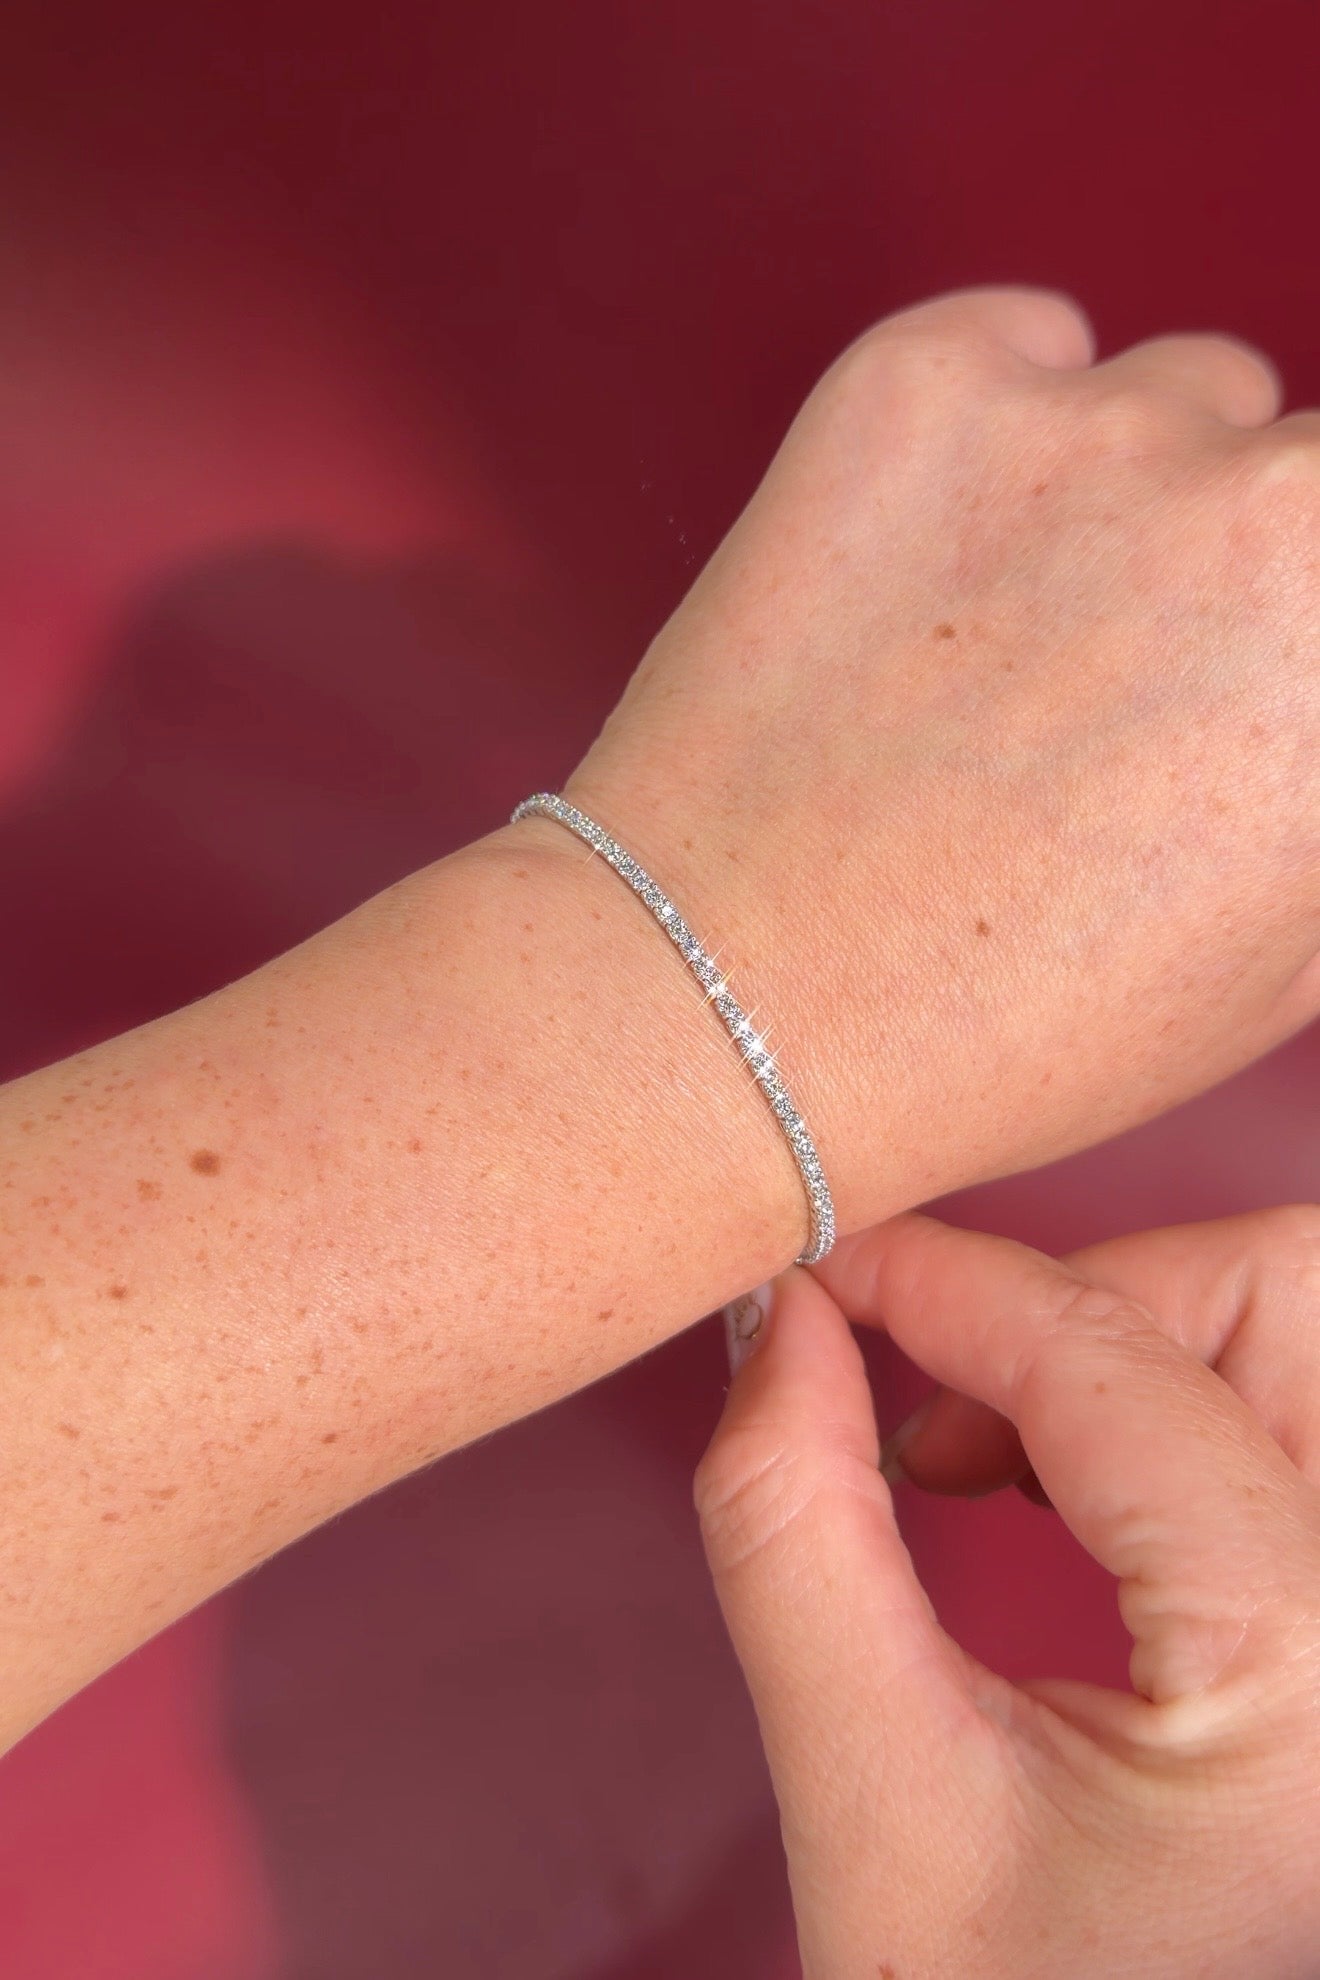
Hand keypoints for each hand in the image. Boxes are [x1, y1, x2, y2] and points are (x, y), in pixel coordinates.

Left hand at [549, 289, 1319, 1238]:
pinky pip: (1024, 352)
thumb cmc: (1010, 1025)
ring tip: (1009, 652)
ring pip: (1181, 399)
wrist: (732, 1002)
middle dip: (1261, 561)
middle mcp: (1268, 501)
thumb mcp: (1289, 951)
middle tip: (1145, 684)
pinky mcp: (923, 382)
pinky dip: (997, 434)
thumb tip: (1311, 692)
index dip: (1304, 628)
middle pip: (1312, 465)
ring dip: (1132, 493)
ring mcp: (1086, 422)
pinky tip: (926, 582)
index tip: (1263, 663)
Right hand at [696, 1206, 1319, 1978]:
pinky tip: (1070, 1494)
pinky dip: (1184, 1399)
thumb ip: (790, 1524)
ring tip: (993, 1454)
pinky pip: (1308, 1419)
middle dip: (1092, 1302)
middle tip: (939, 1400)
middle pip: (1288, 1293)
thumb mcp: (871, 1796)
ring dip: (1145, 1339)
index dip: (950, 1285)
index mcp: (1311, 1676)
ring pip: (1309, 1330)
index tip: (831, 1267)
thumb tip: (781, 1318)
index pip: (1119, 1367)